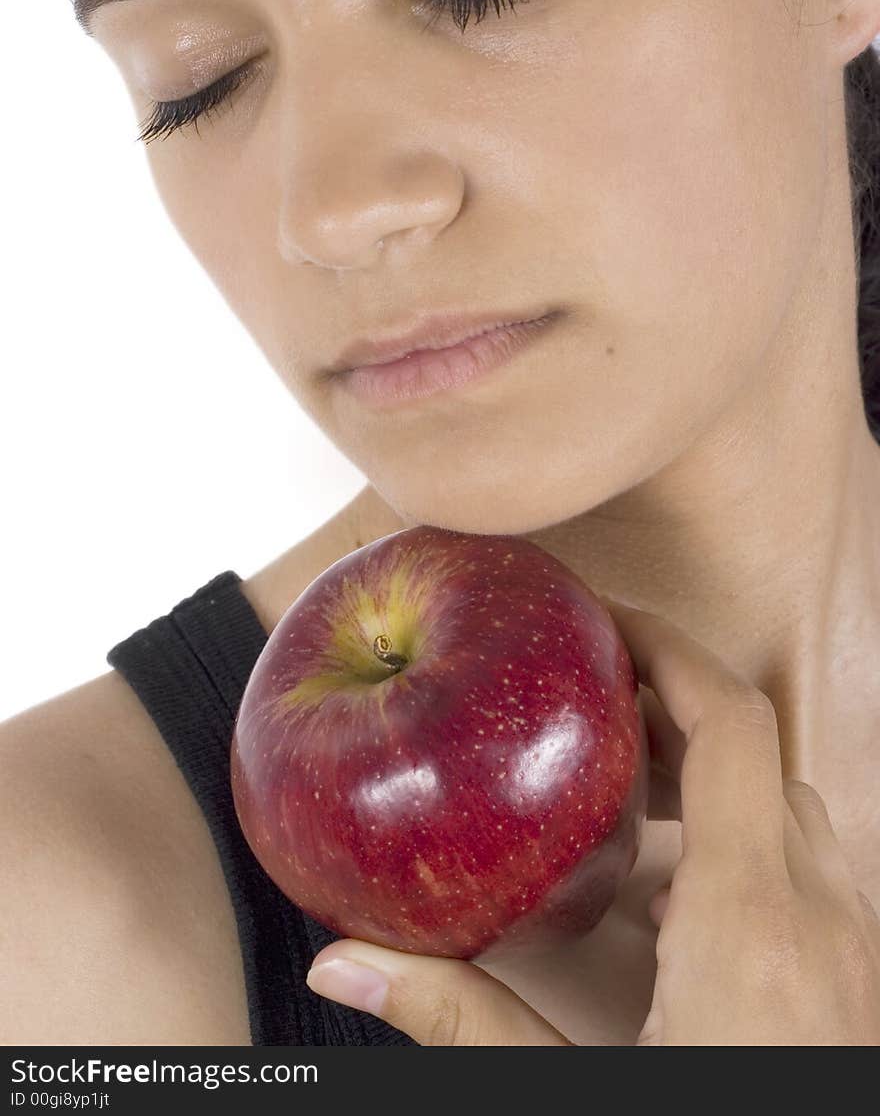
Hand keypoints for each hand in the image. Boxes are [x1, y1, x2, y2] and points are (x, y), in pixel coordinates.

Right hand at [304, 601, 879, 1044]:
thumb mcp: (584, 1086)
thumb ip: (466, 1023)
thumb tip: (341, 961)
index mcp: (753, 919)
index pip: (731, 725)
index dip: (669, 651)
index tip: (603, 618)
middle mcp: (823, 916)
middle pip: (760, 755)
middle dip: (676, 711)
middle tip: (586, 702)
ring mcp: (857, 954)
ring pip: (791, 813)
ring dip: (711, 784)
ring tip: (618, 794)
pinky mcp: (859, 991)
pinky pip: (807, 877)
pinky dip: (740, 852)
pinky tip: (670, 905)